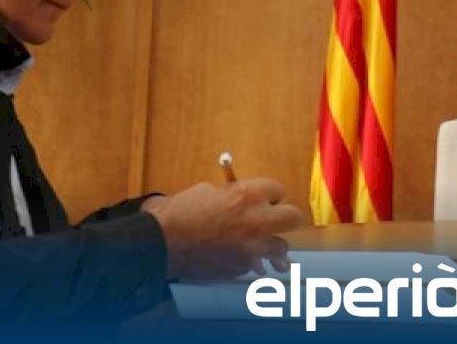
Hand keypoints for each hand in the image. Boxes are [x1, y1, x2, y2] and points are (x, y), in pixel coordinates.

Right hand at [142, 178, 303, 279]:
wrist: (162, 243)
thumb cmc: (180, 212)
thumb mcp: (209, 191)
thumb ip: (233, 195)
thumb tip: (244, 202)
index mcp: (248, 195)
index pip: (278, 189)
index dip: (270, 194)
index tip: (265, 198)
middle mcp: (256, 220)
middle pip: (293, 218)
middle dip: (285, 217)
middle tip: (275, 219)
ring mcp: (252, 247)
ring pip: (281, 247)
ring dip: (272, 244)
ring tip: (263, 245)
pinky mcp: (242, 267)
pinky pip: (257, 263)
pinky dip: (252, 261)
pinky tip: (242, 258)